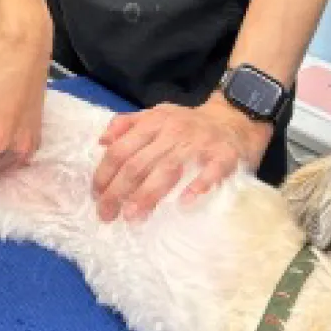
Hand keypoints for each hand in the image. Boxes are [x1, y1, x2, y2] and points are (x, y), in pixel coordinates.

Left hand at [93, 93, 271, 221]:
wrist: (234, 118)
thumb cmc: (188, 124)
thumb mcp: (156, 114)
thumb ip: (127, 124)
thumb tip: (102, 141)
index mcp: (153, 122)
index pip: (121, 149)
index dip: (105, 173)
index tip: (96, 195)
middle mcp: (173, 131)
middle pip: (139, 163)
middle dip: (119, 191)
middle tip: (107, 214)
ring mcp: (198, 143)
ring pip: (167, 170)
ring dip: (147, 194)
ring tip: (133, 216)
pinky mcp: (223, 155)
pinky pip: (209, 172)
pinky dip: (197, 187)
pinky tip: (184, 204)